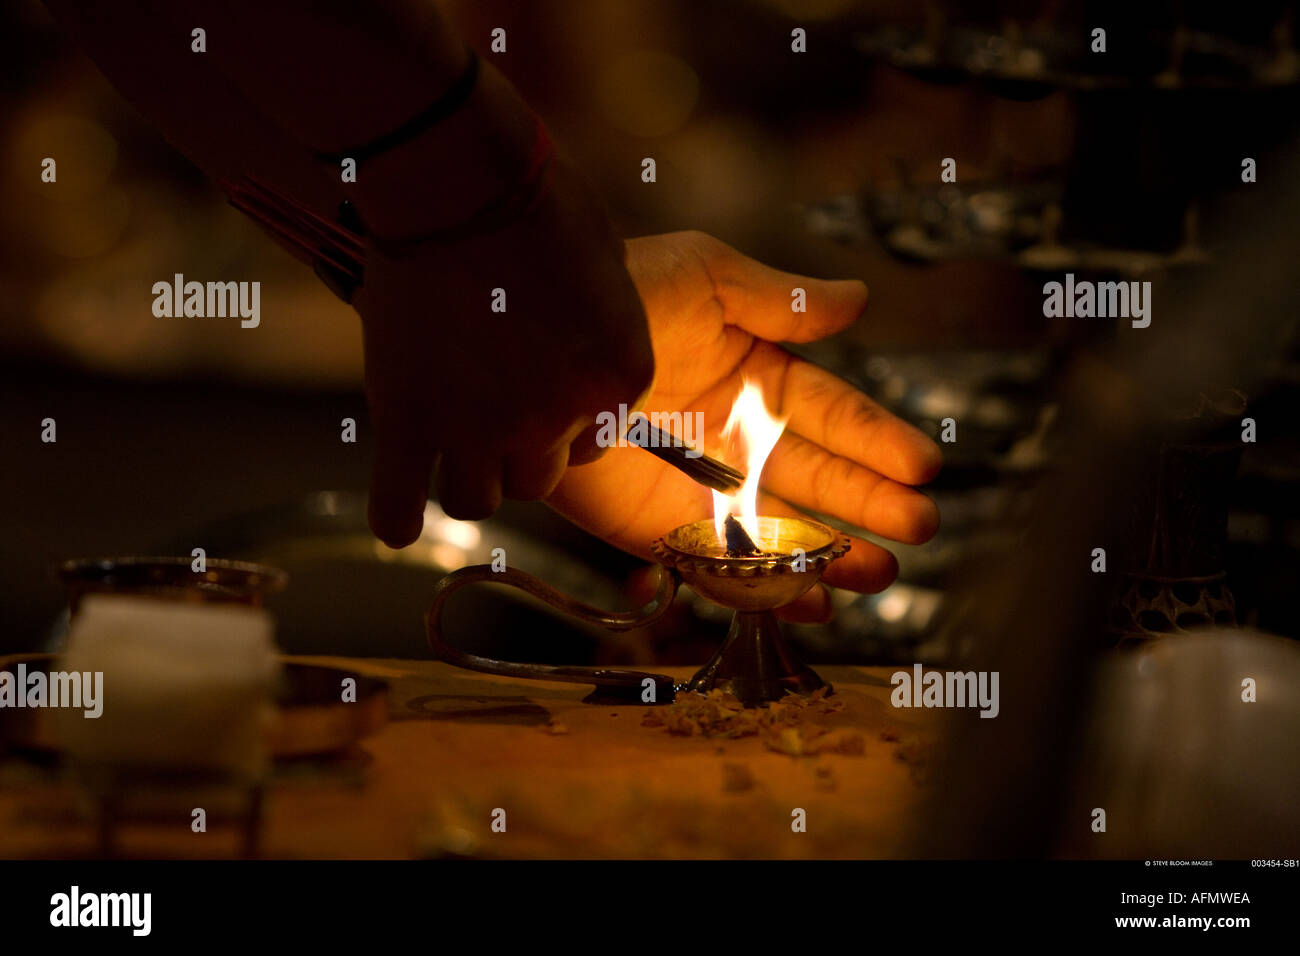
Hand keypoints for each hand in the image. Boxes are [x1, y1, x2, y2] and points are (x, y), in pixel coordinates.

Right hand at [354, 156, 653, 545]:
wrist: (455, 179)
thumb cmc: (538, 201)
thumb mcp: (604, 260)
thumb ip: (602, 321)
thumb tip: (582, 338)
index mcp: (620, 378)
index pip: (598, 439)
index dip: (567, 416)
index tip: (540, 382)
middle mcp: (556, 419)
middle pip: (539, 477)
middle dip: (517, 449)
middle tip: (490, 404)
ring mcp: (481, 428)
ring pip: (477, 500)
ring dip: (467, 477)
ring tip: (448, 444)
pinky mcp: (409, 423)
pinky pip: (399, 508)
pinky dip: (396, 517)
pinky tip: (397, 515)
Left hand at [546, 231, 941, 621]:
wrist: (525, 346)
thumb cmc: (613, 295)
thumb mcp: (705, 278)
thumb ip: (782, 300)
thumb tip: (860, 300)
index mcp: (754, 376)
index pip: (832, 414)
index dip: (877, 441)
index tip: (924, 467)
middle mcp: (735, 437)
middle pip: (818, 478)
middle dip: (870, 504)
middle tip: (919, 527)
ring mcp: (699, 488)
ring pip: (780, 532)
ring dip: (832, 556)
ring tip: (881, 575)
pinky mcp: (655, 531)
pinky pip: (720, 566)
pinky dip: (765, 590)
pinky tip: (814, 602)